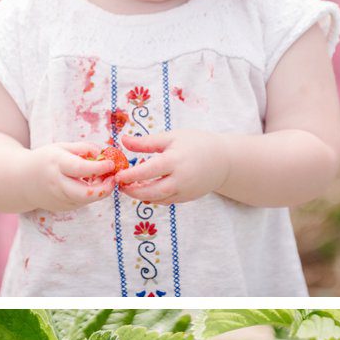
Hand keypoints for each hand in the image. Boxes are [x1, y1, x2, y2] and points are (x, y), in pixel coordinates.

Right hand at [26, 142, 116, 212]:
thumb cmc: (45, 160)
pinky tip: (89, 184)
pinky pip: (82, 202)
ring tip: (103, 179)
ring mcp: (59, 199)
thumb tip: (104, 154)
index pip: (80, 169)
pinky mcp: (63, 208)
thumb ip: (84, 149)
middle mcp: (57, 184)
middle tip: (113, 179)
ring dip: (99, 191)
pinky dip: (90, 194)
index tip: (111, 163)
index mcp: (56, 164)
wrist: (22, 181)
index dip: (99, 167)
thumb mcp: (61, 147)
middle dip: (104, 188)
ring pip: (86, 199)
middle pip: (85, 193)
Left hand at [114, 130, 228, 204]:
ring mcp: (184, 192)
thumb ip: (146, 142)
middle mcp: (180, 179)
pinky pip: (165, 201)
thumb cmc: (195, 144)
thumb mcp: (171, 137)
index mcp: (175, 160)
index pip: (148, 171)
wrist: (222, 160)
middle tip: (120, 185)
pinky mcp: (186, 199)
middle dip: (133, 191)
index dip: (130, 175)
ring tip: (129, 187)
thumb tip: (123, 140)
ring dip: (140, 196)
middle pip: (151, 191)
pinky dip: (152, 197)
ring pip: (157, 199)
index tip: (117, 175)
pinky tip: (144, 190)